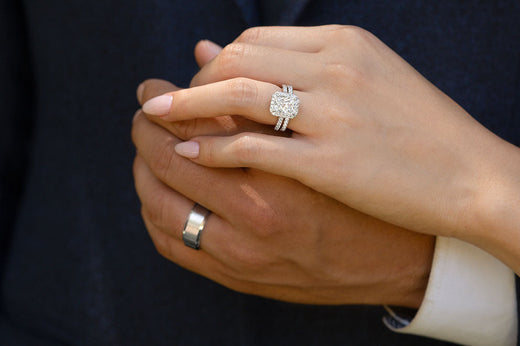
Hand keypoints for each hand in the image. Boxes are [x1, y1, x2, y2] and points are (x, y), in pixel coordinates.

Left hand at [141, 26, 519, 270]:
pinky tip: (188, 154)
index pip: (254, 41)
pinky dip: (212, 149)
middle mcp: (334, 69)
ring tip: (156, 118)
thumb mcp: (368, 77)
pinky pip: (252, 148)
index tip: (201, 85)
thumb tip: (235, 51)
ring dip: (188, 106)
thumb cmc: (419, 130)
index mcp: (343, 44)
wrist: (470, 175)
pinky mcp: (328, 162)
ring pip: (236, 97)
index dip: (217, 62)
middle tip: (166, 102)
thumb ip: (303, 64)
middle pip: (236, 61)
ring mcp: (331, 115)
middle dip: (193, 80)